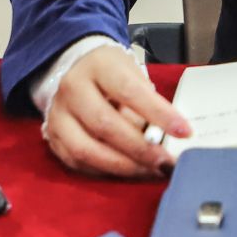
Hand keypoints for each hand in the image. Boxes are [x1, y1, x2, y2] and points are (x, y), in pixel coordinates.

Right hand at [41, 46, 191, 177]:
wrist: (75, 68)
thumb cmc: (111, 71)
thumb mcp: (131, 71)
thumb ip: (147, 99)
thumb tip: (167, 133)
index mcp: (99, 65)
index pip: (130, 91)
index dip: (159, 113)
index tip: (184, 130)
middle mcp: (73, 89)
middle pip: (107, 125)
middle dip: (140, 148)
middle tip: (166, 161)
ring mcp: (58, 116)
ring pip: (88, 150)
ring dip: (124, 166)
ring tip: (150, 170)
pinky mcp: (53, 139)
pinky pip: (79, 163)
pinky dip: (106, 171)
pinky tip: (127, 170)